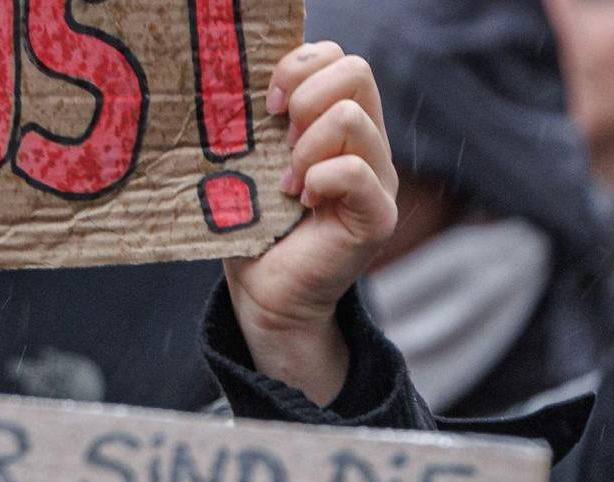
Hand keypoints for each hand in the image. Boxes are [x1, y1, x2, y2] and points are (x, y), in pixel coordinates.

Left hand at [223, 41, 398, 405]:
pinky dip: (320, 179)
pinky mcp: (377, 215)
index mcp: (337, 123)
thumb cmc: (252, 225)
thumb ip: (259, 122)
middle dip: (304, 97)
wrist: (264, 293)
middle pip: (355, 70)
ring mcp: (378, 177)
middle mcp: (366, 142)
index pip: (337, 57)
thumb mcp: (250, 163)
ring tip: (287, 183)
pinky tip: (300, 202)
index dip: (298, 67)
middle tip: (280, 142)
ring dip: (305, 147)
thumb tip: (235, 80)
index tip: (266, 106)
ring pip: (352, 117)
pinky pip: (356, 170)